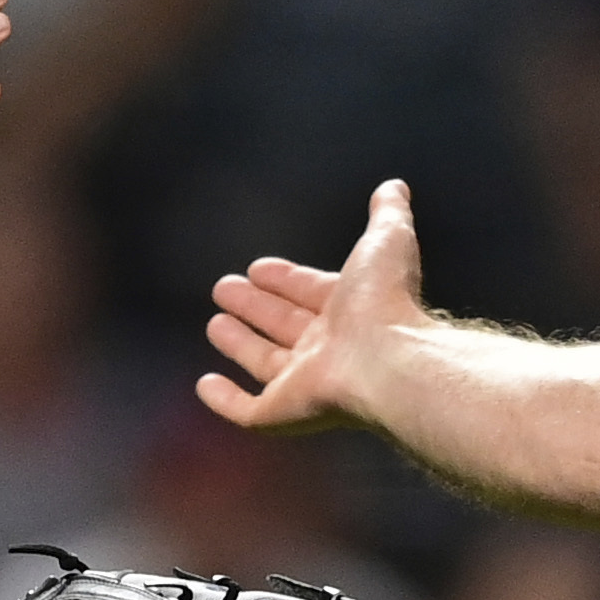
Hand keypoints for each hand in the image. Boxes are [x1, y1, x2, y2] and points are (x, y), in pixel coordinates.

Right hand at [197, 179, 432, 437]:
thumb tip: (394, 186)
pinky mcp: (284, 413)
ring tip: (215, 324)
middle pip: (284, 326)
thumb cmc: (385, 302)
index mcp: (350, 311)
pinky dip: (225, 401)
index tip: (258, 267)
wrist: (387, 360)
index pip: (311, 293)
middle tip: (224, 287)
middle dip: (256, 306)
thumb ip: (388, 214)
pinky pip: (248, 411)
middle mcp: (328, 348)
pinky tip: (205, 385)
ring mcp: (306, 384)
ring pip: (266, 363)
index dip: (286, 280)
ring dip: (240, 344)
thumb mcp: (386, 241)